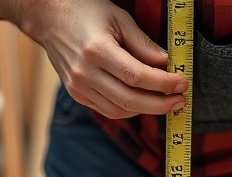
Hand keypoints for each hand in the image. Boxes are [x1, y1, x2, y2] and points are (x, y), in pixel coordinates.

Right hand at [20, 0, 187, 118]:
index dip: (163, 84)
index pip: (136, 76)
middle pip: (129, 99)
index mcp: (97, 51)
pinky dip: (129, 110)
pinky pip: (108, 110)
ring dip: (147, 110)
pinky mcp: (77, 95)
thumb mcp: (119, 18)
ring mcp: (79, 87)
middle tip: (180, 100)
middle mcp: (85, 73)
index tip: (182, 83)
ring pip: (120, 110)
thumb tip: (167, 64)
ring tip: (166, 103)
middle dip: (160, 104)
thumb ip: (143, 44)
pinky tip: (144, 103)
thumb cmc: (86, 12)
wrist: (49, 19)